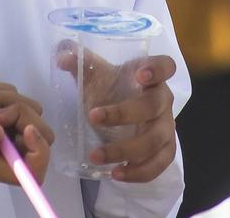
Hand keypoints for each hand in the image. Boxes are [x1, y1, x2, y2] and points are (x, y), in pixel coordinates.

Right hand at [0, 82, 54, 182]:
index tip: (26, 126)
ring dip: (8, 100)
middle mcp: (0, 156)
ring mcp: (2, 137)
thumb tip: (1, 135)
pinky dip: (3, 92)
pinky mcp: (2, 119)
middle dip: (20, 113)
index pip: (33, 172)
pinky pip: (19, 101)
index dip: (39, 150)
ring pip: (30, 114)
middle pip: (39, 137)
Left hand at [56, 48, 178, 182]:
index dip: (158, 69)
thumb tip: (62, 55)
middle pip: (154, 106)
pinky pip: (159, 164)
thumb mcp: (96, 75)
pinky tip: (116, 174)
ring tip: (95, 155)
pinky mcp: (165, 150)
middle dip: (124, 114)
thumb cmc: (113, 89)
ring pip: (155, 140)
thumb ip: (80, 63)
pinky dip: (139, 172)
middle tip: (92, 117)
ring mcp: (167, 127)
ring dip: (125, 150)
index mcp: (152, 76)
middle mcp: (164, 100)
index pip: (166, 66)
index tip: (141, 75)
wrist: (126, 114)